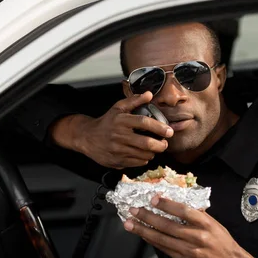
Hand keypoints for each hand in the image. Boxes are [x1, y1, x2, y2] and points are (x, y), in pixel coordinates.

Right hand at [50, 91, 173, 168]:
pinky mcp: (116, 161)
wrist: (87, 137)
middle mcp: (119, 136)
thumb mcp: (118, 108)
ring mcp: (117, 150)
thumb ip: (134, 100)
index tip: (169, 131)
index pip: (143, 123)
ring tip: (155, 148)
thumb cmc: (107, 121)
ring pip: (143, 155)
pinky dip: (144, 159)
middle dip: (160, 145)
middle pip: (146, 143)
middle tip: (165, 143)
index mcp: (121, 120)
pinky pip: (137, 163)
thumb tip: (149, 94)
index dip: (159, 127)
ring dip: (153, 152)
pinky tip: (144, 154)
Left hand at [124, 196, 255, 257]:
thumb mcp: (213, 222)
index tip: (154, 199)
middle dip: (148, 217)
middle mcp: (197, 237)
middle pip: (168, 226)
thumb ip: (196, 213)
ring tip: (131, 224)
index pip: (184, 211)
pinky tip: (144, 235)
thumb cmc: (221, 240)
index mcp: (205, 224)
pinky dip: (153, 241)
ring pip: (162, 240)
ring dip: (144, 231)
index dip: (167, 205)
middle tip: (134, 210)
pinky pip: (165, 250)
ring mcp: (189, 251)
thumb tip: (176, 201)